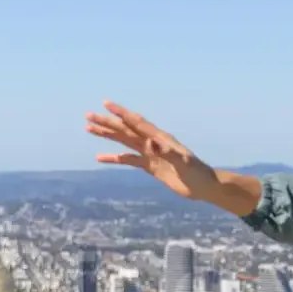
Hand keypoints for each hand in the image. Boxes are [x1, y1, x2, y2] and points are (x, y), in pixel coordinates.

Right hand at [86, 103, 260, 215]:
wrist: (205, 186)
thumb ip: (169, 153)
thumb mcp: (185, 163)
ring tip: (89, 129)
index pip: (137, 123)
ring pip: (124, 141)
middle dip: (107, 122)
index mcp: (160, 138)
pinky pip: (129, 160)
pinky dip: (114, 158)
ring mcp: (151, 154)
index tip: (106, 104)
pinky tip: (100, 158)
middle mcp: (153, 143)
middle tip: (88, 115)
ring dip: (108, 135)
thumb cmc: (197, 173)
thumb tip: (152, 144)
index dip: (122, 113)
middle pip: (126, 129)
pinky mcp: (151, 167)